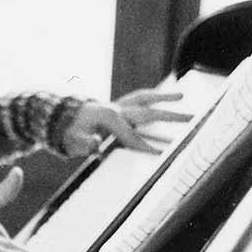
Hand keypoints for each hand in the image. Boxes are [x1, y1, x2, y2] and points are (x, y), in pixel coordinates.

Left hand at [59, 87, 189, 160]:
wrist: (59, 118)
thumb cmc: (68, 132)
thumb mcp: (72, 141)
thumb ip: (84, 144)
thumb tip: (95, 144)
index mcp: (109, 118)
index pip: (133, 136)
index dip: (146, 147)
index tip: (163, 155)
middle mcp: (116, 109)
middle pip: (148, 113)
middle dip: (170, 117)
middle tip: (192, 117)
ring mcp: (118, 106)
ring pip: (145, 99)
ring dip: (164, 97)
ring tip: (182, 95)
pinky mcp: (118, 108)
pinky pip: (139, 101)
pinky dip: (153, 99)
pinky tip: (166, 100)